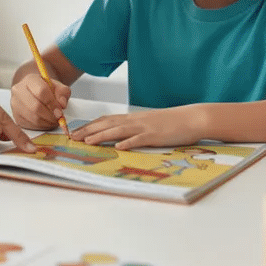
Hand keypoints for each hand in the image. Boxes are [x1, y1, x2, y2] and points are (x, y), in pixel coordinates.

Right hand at [10, 72, 69, 130]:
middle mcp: (18, 91)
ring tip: (54, 120)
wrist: (33, 91)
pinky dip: (42, 126)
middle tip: (59, 118)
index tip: (60, 111)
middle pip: (35, 107)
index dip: (53, 103)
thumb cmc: (46, 88)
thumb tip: (62, 104)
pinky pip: (31, 125)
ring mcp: (15, 105)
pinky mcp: (16, 117)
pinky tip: (47, 122)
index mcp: (29, 80)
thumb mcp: (57, 86)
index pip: (41, 92)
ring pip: (33, 118)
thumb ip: (63, 92)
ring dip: (48, 122)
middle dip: (50, 115)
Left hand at [72, 108, 201, 149]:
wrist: (192, 118)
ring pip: (119, 130)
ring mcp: (145, 127)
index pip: (107, 119)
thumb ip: (135, 128)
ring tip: (88, 141)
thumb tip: (121, 137)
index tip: (76, 130)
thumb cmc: (172, 122)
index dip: (90, 125)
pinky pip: (140, 139)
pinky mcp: (156, 135)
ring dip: (102, 135)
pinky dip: (128, 142)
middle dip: (89, 130)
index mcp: (134, 118)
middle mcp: (136, 120)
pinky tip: (119, 147)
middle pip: (108, 124)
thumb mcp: (149, 123)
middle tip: (73, 137)